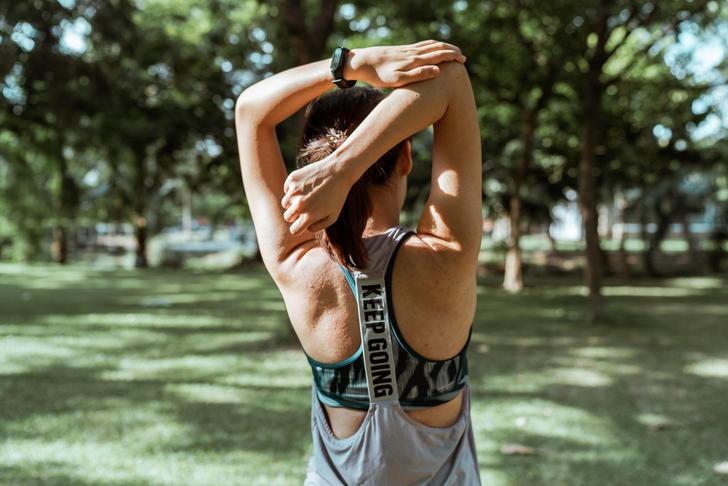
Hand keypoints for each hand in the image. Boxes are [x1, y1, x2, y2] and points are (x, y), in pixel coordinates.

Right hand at [281, 156, 352, 235]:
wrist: (339, 171)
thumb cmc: (337, 196)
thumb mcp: (333, 216)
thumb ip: (318, 227)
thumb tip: (305, 228)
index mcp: (309, 216)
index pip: (294, 230)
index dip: (298, 228)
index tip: (302, 224)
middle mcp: (299, 204)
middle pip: (287, 217)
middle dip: (295, 215)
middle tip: (306, 207)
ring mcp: (294, 191)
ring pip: (285, 203)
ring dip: (293, 202)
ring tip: (307, 196)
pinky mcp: (292, 179)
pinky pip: (287, 189)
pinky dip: (293, 189)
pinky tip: (306, 185)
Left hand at [346, 39, 465, 87]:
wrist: (362, 62)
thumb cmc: (378, 76)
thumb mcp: (398, 81)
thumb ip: (418, 75)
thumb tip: (437, 70)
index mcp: (414, 60)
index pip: (439, 55)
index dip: (452, 57)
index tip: (463, 61)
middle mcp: (413, 52)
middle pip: (437, 48)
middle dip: (452, 51)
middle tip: (462, 58)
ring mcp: (407, 50)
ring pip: (430, 45)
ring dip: (443, 47)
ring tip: (452, 52)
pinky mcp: (402, 50)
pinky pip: (422, 45)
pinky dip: (432, 45)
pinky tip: (433, 49)